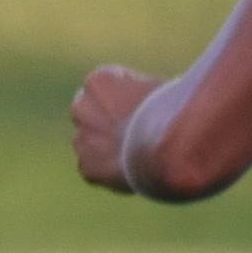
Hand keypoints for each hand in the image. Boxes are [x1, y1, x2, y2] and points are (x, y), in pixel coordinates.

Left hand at [67, 64, 170, 196]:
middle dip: (107, 120)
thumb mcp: (159, 89)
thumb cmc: (170, 113)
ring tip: (136, 153)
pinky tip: (131, 168)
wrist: (167, 148)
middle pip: (91, 112)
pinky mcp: (87, 167)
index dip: (128, 96)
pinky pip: (95, 167)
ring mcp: (81, 139)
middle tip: (135, 131)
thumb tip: (152, 100)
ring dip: (106, 146)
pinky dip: (108, 170)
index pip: (108, 85)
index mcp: (98, 81)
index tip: (145, 107)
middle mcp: (81, 107)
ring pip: (90, 141)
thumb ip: (142, 93)